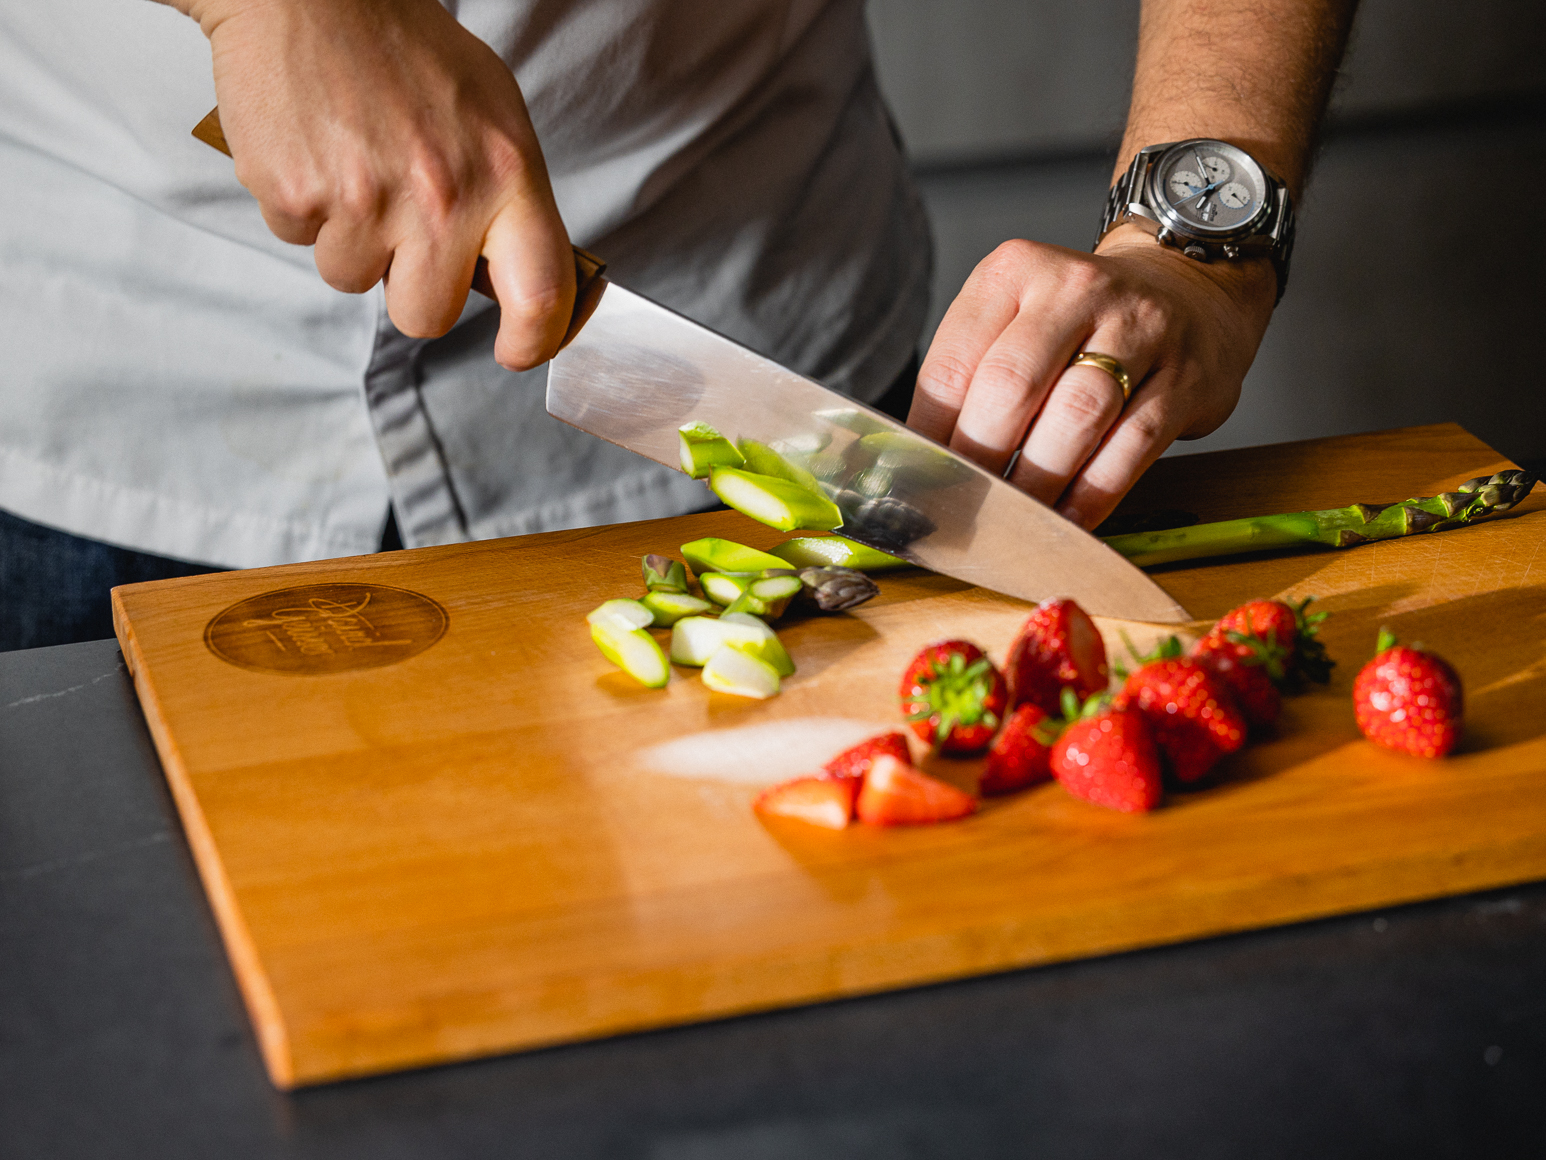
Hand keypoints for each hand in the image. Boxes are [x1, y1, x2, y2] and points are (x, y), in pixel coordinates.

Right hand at [181, 0, 573, 368]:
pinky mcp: (297, 196)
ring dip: (348, 240)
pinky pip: (297, 240)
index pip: (541, 292)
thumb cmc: (404, 48)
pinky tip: (315, 150)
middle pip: (426, 316)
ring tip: (353, 165)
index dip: (531, 340)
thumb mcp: (492, 111)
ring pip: (352, 281)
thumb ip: (508, 197)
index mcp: (505, 173)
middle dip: (409, 289)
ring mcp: (366, 201)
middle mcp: (442, 196)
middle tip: (401, 234)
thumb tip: (515, 275)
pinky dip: (301, 207)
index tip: (516, 351)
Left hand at [907, 225, 1276, 529]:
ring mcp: (1141, 328)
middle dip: (981, 458)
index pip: (954, 363)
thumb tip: (919, 463)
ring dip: (1037, 481)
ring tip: (1013, 519)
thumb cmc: (1081, 324)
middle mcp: (1078, 289)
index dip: (930, 433)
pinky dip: (1093, 493)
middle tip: (966, 503)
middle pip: (1012, 386)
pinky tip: (1068, 521)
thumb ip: (970, 379)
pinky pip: (1133, 445)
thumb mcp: (1015, 320)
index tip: (921, 479)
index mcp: (1015, 272)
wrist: (1188, 294)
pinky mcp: (1187, 376)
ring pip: (1076, 416)